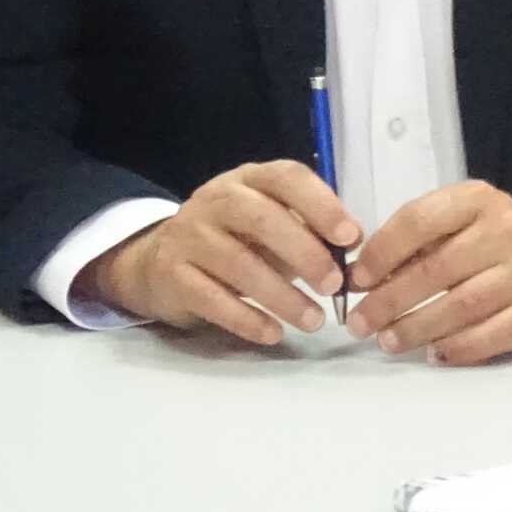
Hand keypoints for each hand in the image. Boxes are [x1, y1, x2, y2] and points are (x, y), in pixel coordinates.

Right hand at [77, 162, 358, 346]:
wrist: (157, 262)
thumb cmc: (232, 240)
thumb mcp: (268, 224)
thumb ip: (307, 230)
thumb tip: (354, 248)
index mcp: (247, 180)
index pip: (285, 177)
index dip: (321, 204)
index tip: (351, 237)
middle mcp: (214, 200)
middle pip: (259, 217)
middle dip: (303, 251)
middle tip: (334, 285)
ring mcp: (188, 235)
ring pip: (237, 263)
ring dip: (282, 295)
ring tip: (314, 320)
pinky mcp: (172, 274)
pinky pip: (212, 298)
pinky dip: (247, 319)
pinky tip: (273, 334)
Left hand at [345, 182, 511, 364]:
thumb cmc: (496, 239)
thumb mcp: (461, 222)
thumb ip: (416, 242)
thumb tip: (360, 276)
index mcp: (476, 200)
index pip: (419, 220)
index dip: (381, 252)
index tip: (356, 279)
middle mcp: (505, 232)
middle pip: (437, 270)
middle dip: (390, 300)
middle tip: (360, 322)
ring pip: (463, 306)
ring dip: (418, 327)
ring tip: (388, 341)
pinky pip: (496, 334)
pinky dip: (461, 348)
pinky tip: (434, 354)